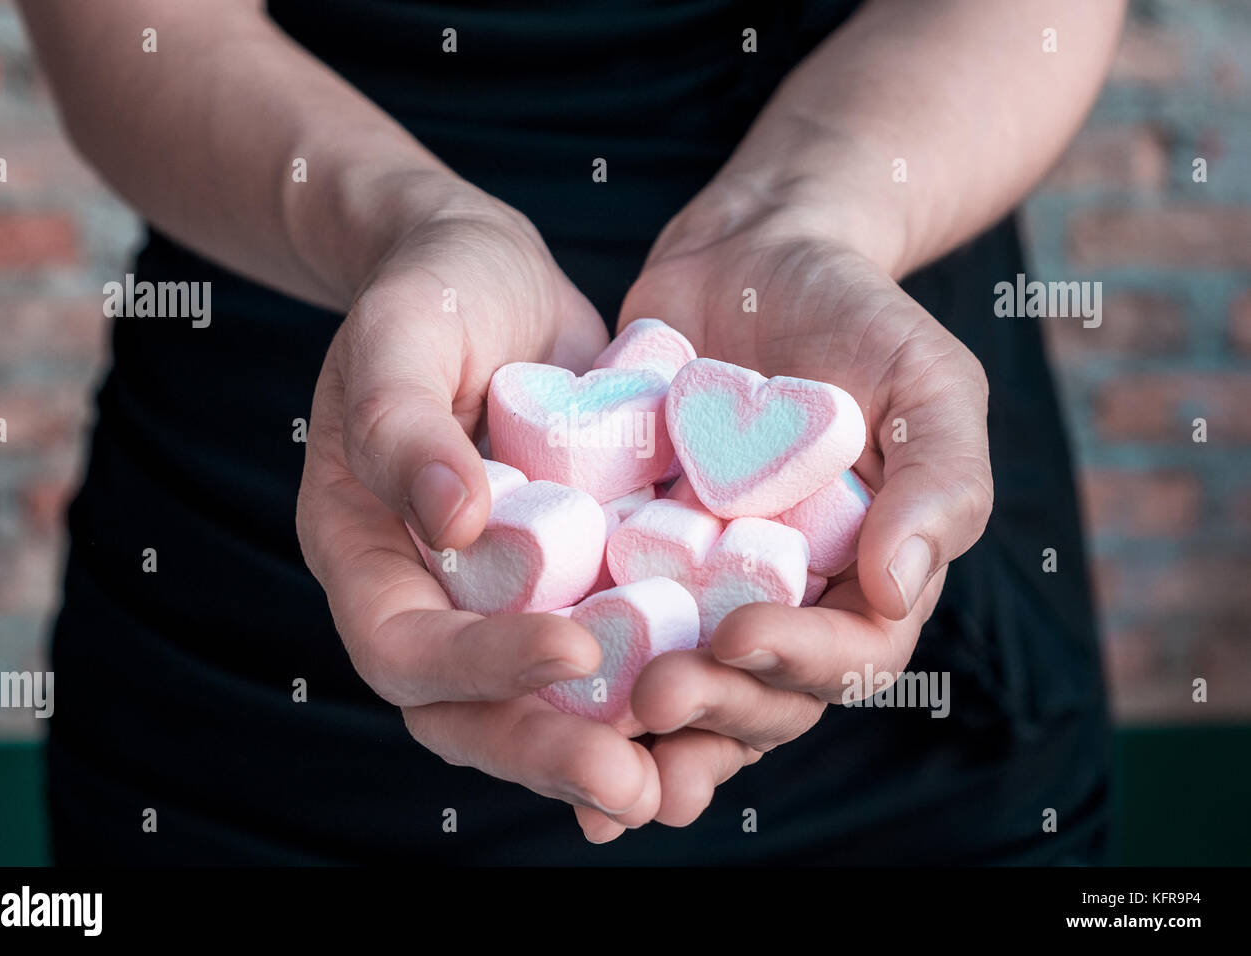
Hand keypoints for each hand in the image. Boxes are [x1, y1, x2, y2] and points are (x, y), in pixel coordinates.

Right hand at [296, 178, 661, 827]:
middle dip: (548, 753)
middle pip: (470, 711)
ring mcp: (505, 596)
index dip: (479, 664)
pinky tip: (719, 718)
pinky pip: (606, 653)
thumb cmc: (432, 290)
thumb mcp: (403, 334)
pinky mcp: (573, 579)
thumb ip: (403, 422)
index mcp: (366, 553)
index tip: (572, 649)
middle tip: (633, 783)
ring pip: (542, 705)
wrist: (492, 278)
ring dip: (610, 750)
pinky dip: (651, 694)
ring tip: (684, 783)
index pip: (403, 645)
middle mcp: (433, 596)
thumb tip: (454, 525)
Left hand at [574, 187, 992, 840]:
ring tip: (597, 740)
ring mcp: (703, 582)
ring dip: (647, 723)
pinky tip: (531, 688)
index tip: (738, 634)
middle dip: (714, 705)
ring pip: (685, 679)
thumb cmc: (855, 310)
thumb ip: (939, 479)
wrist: (750, 255)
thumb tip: (898, 587)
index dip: (800, 662)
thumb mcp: (925, 379)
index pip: (851, 655)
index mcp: (865, 577)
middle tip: (655, 693)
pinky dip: (580, 666)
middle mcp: (784, 598)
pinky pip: (608, 620)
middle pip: (761, 692)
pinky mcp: (631, 553)